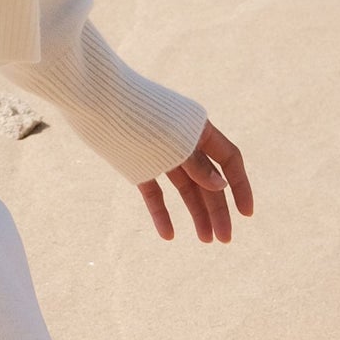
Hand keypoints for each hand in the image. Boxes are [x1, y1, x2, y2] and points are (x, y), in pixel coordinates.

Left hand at [138, 119, 251, 243]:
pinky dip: (161, 212)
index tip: (246, 214)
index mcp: (200, 130)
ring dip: (196, 213)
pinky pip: (155, 192)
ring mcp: (161, 154)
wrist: (94, 99)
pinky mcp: (138, 164)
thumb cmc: (140, 115)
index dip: (240, 186)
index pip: (229, 160)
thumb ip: (196, 165)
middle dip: (218, 210)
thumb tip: (222, 185)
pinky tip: (168, 235)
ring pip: (185, 188)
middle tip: (223, 240)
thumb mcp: (174, 142)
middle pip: (208, 180)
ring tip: (205, 240)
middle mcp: (184, 143)